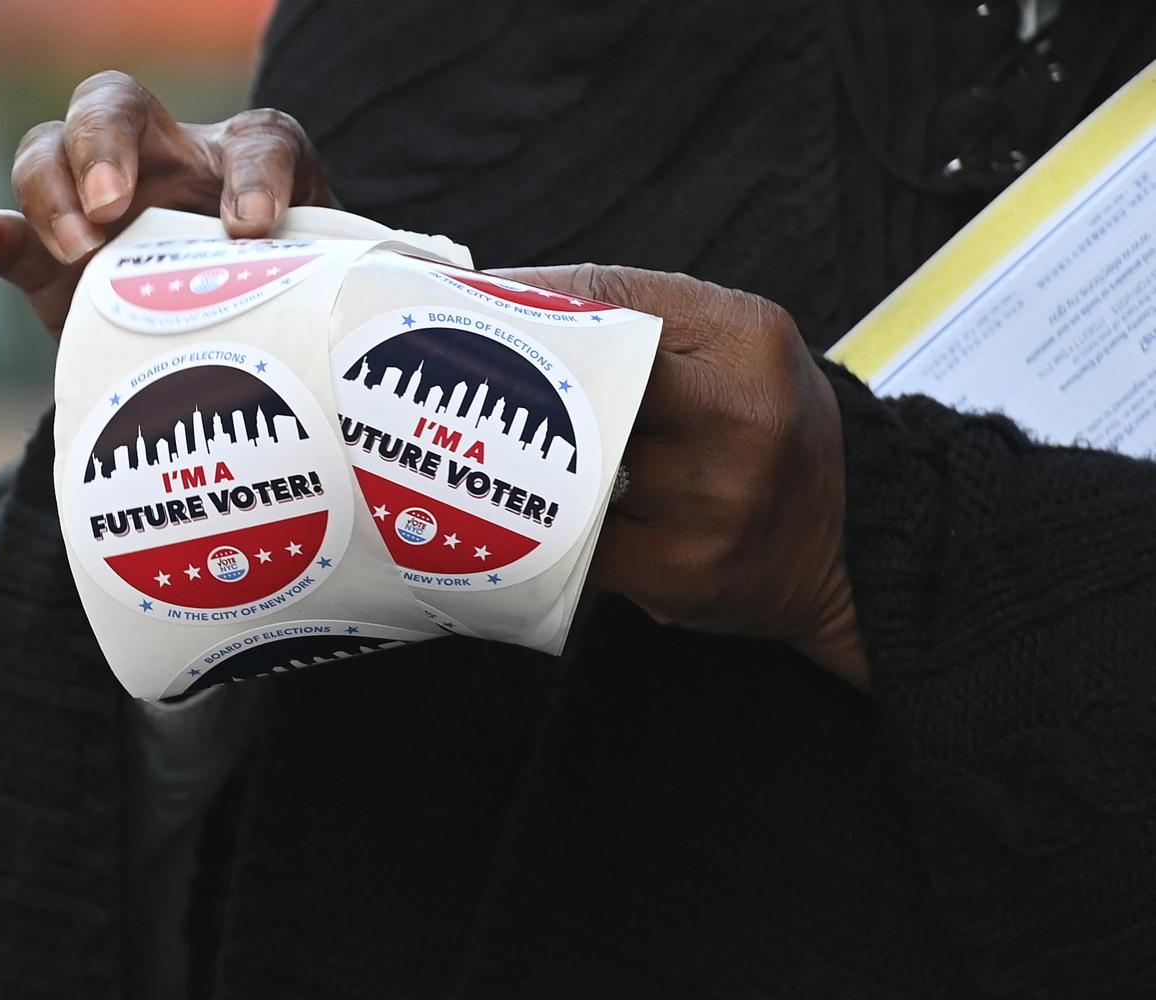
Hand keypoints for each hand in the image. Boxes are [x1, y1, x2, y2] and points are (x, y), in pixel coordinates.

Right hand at [0, 70, 337, 337]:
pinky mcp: (52, 262)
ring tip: (77, 247)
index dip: (254, 175)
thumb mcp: (313, 302)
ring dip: (50, 191)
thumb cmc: (285, 317)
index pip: (259, 141)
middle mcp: (166, 167)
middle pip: (116, 106)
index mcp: (246, 167)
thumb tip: (329, 318)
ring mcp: (99, 209)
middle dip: (105, 143)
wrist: (231, 365)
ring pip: (49, 153)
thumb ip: (321, 296)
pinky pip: (7, 234)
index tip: (252, 232)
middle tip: (113, 205)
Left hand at [495, 265, 868, 687]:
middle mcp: (740, 422)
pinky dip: (551, 531)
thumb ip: (627, 306)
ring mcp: (712, 507)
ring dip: (528, 468)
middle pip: (581, 392)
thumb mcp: (729, 341)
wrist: (850, 540)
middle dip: (514, 392)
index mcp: (748, 343)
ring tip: (496, 453)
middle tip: (453, 388)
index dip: (527, 310)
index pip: (610, 306)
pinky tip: (542, 519)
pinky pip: (575, 547)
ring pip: (569, 475)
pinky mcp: (683, 576)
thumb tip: (494, 289)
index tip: (465, 308)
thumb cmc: (764, 424)